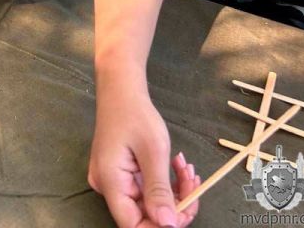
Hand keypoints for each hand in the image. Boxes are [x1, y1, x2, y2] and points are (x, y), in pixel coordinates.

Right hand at [88, 83, 200, 227]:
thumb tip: (169, 225)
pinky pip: (146, 188)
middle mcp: (108, 186)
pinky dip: (166, 182)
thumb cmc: (135, 115)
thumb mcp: (153, 151)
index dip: (160, 226)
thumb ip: (159, 191)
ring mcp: (114, 180)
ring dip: (175, 192)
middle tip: (196, 183)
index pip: (132, 224)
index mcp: (110, 182)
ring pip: (149, 202)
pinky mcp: (122, 173)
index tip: (185, 212)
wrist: (121, 89)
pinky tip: (179, 167)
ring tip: (189, 170)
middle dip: (175, 205)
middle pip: (143, 214)